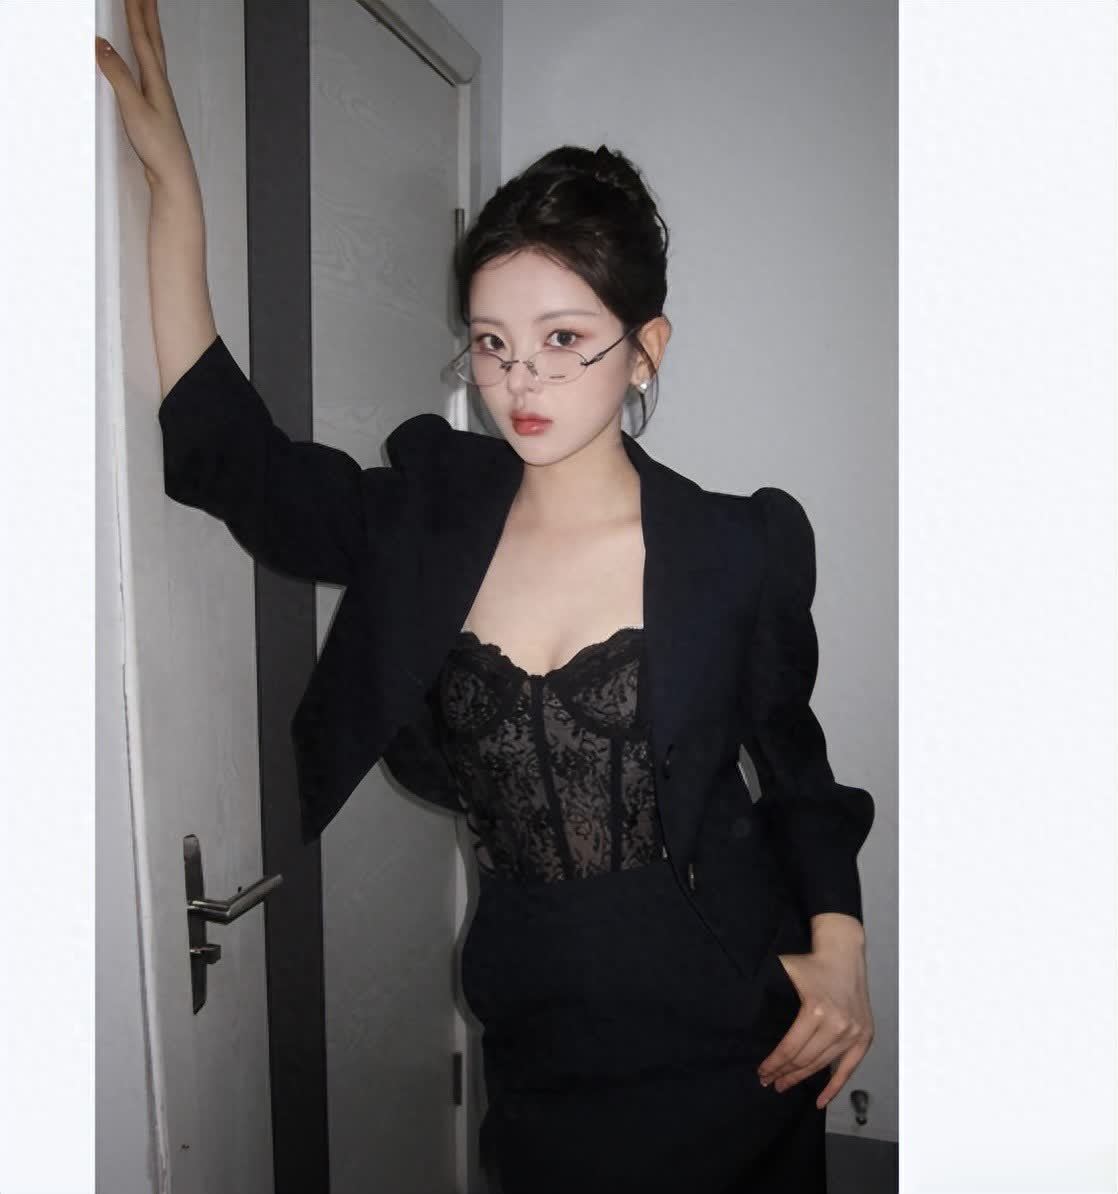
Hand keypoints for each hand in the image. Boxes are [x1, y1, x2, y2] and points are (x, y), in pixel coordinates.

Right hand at [95, 0, 199, 191]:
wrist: (174, 177)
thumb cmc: (159, 147)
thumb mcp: (133, 107)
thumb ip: (118, 75)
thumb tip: (101, 44)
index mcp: (156, 81)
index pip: (144, 38)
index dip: (136, 12)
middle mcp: (161, 85)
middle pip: (154, 41)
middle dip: (148, 14)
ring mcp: (159, 97)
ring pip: (154, 55)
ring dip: (149, 32)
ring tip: (147, 15)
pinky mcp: (155, 109)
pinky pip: (149, 71)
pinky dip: (145, 56)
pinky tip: (142, 61)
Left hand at [756, 942, 873, 1109]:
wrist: (844, 954)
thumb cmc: (811, 963)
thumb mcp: (785, 969)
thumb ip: (763, 983)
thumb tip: (737, 999)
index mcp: (816, 1011)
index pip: (790, 1047)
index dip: (774, 1063)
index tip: (761, 1072)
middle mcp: (837, 1025)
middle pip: (805, 1060)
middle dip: (784, 1073)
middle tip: (769, 1082)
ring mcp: (853, 1033)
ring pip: (822, 1065)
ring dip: (802, 1079)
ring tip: (784, 1085)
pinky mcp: (864, 1037)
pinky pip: (848, 1069)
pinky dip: (834, 1087)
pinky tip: (820, 1101)